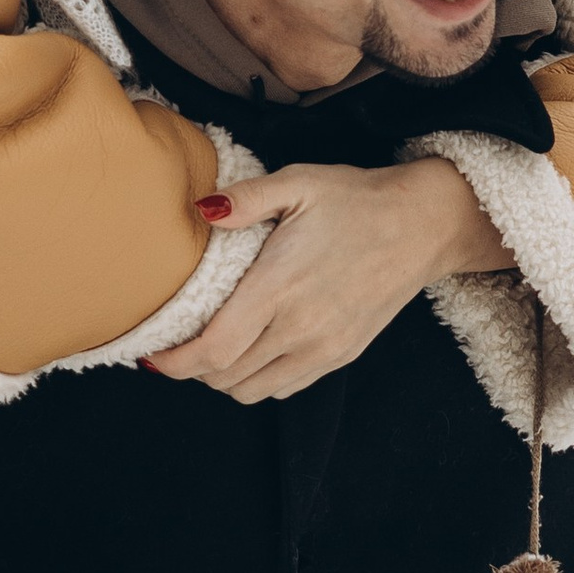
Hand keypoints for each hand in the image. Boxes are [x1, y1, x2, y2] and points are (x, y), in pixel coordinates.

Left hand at [144, 157, 511, 403]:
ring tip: (209, 349)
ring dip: (221, 378)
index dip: (173, 362)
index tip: (150, 354)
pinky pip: (284, 388)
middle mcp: (300, 328)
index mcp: (279, 287)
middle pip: (224, 377)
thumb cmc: (356, 200)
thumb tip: (201, 209)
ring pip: (252, 390)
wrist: (423, 225)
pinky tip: (249, 352)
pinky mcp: (341, 356)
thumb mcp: (299, 182)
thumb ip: (246, 199)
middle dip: (189, 369)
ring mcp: (323, 348)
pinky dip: (256, 381)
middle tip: (172, 346)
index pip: (212, 350)